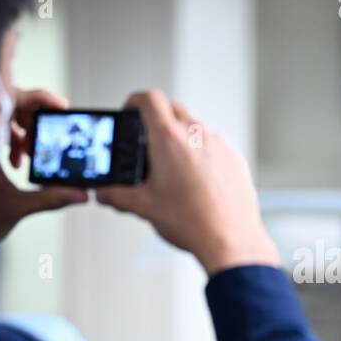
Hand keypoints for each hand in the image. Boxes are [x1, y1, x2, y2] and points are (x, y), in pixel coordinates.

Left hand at [0, 88, 87, 254]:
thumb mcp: (15, 208)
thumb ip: (50, 197)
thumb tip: (80, 193)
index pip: (10, 99)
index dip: (38, 97)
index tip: (60, 105)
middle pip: (7, 102)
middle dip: (32, 117)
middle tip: (47, 133)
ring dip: (21, 130)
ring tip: (27, 154)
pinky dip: (7, 139)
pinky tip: (15, 160)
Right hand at [95, 90, 278, 275]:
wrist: (230, 241)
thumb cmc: (191, 222)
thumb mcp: (144, 207)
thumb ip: (117, 195)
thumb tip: (104, 193)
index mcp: (169, 139)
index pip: (149, 99)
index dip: (135, 101)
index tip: (130, 111)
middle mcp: (196, 134)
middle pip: (172, 110)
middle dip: (157, 121)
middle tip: (148, 144)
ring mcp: (219, 144)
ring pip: (196, 129)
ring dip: (182, 139)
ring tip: (173, 169)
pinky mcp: (235, 158)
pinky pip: (215, 146)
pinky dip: (203, 155)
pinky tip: (198, 182)